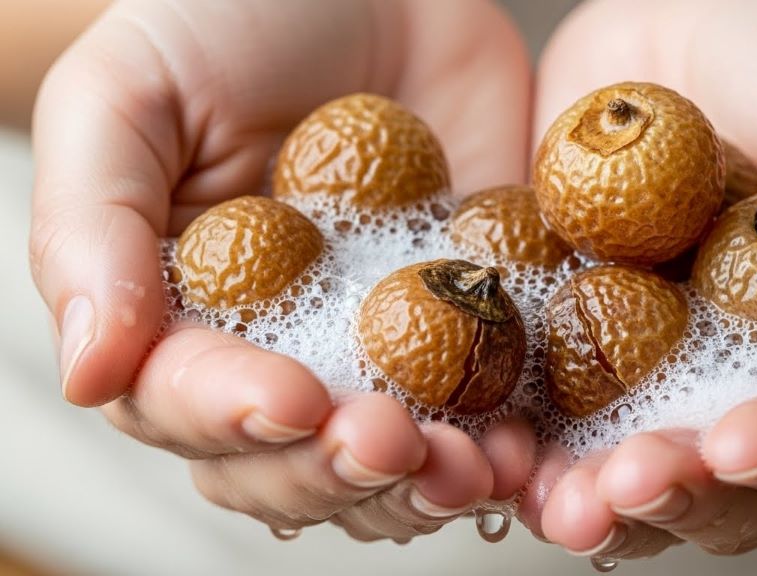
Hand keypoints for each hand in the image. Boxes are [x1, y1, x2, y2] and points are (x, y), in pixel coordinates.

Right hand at [29, 0, 534, 538]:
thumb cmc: (231, 21)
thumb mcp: (129, 95)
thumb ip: (88, 228)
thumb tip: (87, 373)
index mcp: (183, 319)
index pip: (190, 406)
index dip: (235, 419)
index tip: (291, 401)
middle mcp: (281, 354)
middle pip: (293, 465)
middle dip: (339, 471)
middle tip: (392, 444)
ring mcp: (386, 349)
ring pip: (394, 465)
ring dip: (430, 485)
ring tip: (473, 467)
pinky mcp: (475, 326)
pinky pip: (493, 407)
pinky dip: (510, 442)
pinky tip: (530, 444)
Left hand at [522, 0, 756, 556]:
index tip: (740, 444)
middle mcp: (744, 375)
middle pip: (723, 478)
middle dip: (678, 492)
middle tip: (628, 486)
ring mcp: (648, 360)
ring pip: (626, 462)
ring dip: (593, 495)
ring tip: (560, 504)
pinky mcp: (565, 329)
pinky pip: (539, 398)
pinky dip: (519, 435)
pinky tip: (495, 450)